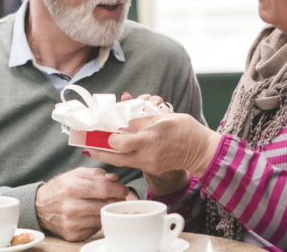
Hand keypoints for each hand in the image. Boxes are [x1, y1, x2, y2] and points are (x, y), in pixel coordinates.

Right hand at [35, 167, 128, 240]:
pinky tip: (93, 214)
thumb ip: (97, 174)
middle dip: (116, 200)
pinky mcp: (73, 234)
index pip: (104, 190)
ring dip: (107, 211)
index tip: (123, 189)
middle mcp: (71, 207)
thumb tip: (114, 179)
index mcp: (72, 188)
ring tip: (105, 203)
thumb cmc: (60, 188)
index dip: (118, 189)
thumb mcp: (76, 174)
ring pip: (101, 217)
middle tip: (118, 196)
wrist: (40, 207)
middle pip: (105, 205)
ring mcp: (72, 223)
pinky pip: (94, 228)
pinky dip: (97, 220)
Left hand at [87, 113, 220, 177]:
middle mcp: (148, 154)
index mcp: (151, 138)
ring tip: (94, 146)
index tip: (101, 130)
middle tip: (85, 144)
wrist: (201, 151)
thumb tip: (122, 122)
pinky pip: (131, 162)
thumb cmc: (185, 129)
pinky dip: (121, 156)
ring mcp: (149, 164)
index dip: (109, 137)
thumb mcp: (164, 118)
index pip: (121, 142)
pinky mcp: (151, 168)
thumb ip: (142, 120)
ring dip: (108, 154)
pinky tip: (115, 148)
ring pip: (121, 161)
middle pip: (115, 157)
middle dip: (98, 151)